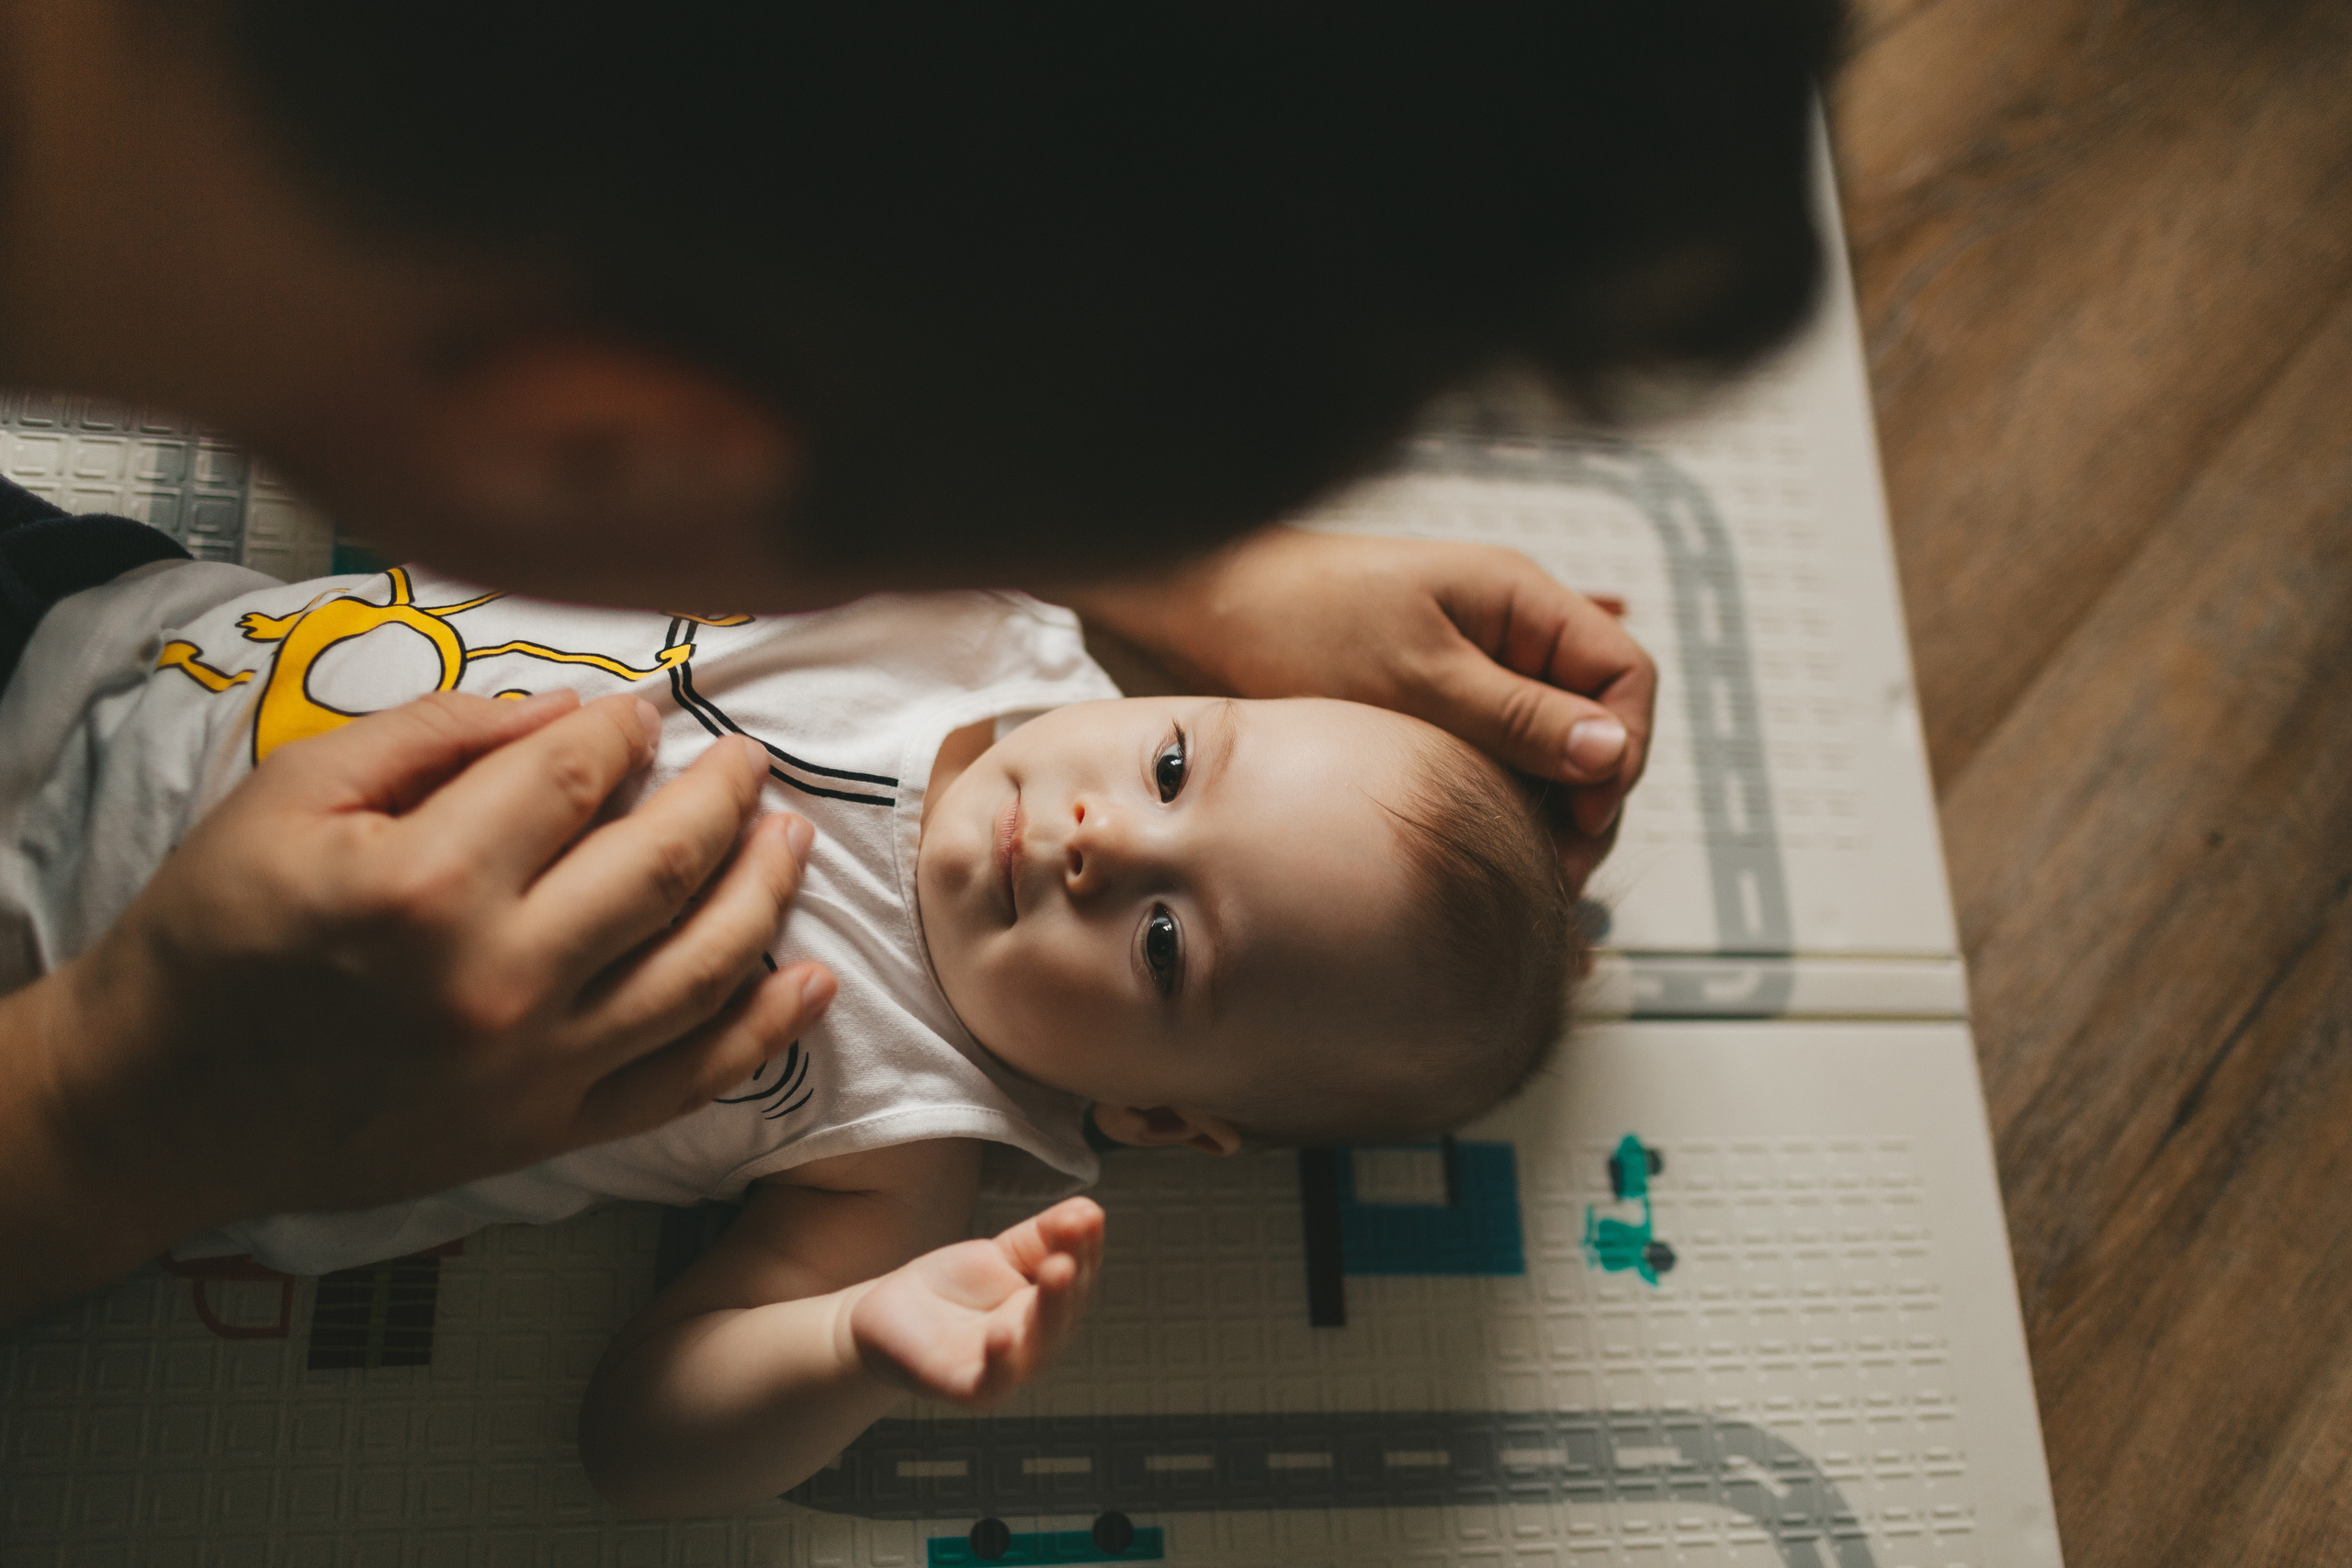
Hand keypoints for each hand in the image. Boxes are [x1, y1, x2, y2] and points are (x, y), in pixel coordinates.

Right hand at [25, 688, 831, 1255]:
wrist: (163, 1100)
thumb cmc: (217, 929)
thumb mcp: (293, 791)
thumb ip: (437, 734)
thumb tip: (569, 712)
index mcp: (430, 882)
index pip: (577, 777)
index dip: (628, 729)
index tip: (650, 710)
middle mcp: (500, 979)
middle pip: (663, 867)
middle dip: (725, 800)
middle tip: (751, 762)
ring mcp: (535, 1067)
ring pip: (700, 970)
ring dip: (766, 896)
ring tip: (792, 840)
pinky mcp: (546, 1134)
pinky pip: (687, 1081)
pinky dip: (764, 1032)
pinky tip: (811, 984)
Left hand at [848, 1197, 1104, 1405]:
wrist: (892, 1316)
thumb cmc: (956, 1287)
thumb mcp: (1004, 1254)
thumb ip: (1045, 1236)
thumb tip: (1089, 1210)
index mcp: (1053, 1308)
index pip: (1079, 1276)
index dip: (1086, 1247)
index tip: (1088, 1217)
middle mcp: (1038, 1342)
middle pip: (1065, 1313)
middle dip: (1071, 1278)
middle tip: (1070, 1246)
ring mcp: (1007, 1370)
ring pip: (1038, 1346)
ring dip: (1051, 1311)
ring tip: (1056, 1270)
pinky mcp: (969, 1389)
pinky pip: (992, 1382)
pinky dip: (1002, 1363)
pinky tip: (1002, 1335)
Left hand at [1069, 527, 1655, 892]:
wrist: (1190, 615)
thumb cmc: (1291, 619)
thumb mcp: (1416, 676)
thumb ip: (1518, 716)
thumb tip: (1613, 751)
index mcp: (1518, 601)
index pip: (1625, 674)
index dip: (1624, 748)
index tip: (1585, 817)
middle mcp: (1503, 635)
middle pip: (1593, 723)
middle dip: (1586, 795)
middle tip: (1553, 868)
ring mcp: (1467, 674)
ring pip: (1544, 751)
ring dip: (1542, 806)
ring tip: (1518, 865)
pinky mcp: (1427, 709)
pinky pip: (1492, 760)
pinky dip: (1499, 801)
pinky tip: (1490, 839)